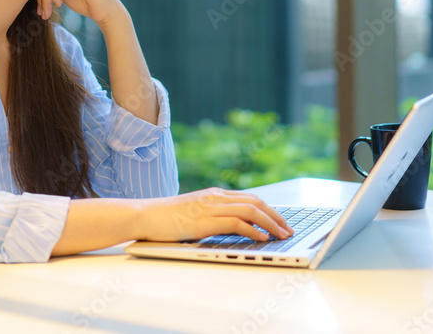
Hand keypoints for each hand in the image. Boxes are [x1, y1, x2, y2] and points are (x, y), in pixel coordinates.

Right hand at [134, 188, 293, 242]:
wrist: (145, 215)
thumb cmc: (166, 218)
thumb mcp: (194, 213)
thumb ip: (212, 216)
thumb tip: (233, 228)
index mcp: (214, 194)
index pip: (250, 198)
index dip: (269, 209)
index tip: (281, 221)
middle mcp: (216, 197)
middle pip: (255, 202)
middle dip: (276, 216)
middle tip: (288, 229)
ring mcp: (211, 207)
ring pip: (251, 210)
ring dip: (270, 223)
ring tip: (281, 235)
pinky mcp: (205, 220)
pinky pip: (237, 223)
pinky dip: (253, 230)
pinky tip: (262, 238)